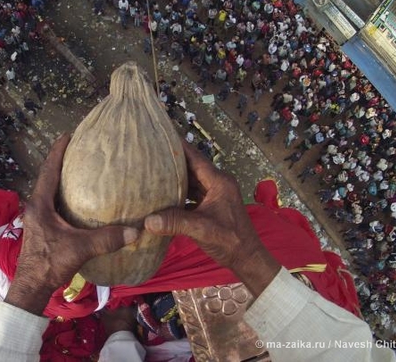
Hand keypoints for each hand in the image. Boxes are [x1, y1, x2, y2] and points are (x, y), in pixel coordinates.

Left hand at [5, 134, 138, 314]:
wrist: (32, 288)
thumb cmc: (49, 264)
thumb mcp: (79, 249)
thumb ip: (106, 239)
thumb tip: (135, 231)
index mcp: (40, 205)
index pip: (48, 170)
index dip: (57, 151)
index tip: (67, 134)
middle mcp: (36, 207)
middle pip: (48, 177)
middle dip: (62, 161)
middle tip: (79, 148)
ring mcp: (38, 218)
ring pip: (50, 191)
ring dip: (63, 179)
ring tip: (81, 169)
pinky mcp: (43, 228)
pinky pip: (54, 204)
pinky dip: (66, 195)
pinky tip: (81, 199)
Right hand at [144, 142, 279, 295]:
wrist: (248, 258)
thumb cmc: (230, 241)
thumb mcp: (202, 229)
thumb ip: (175, 222)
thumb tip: (147, 221)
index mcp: (219, 182)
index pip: (195, 158)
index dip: (179, 147)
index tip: (161, 136)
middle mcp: (218, 184)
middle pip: (192, 167)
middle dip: (172, 162)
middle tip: (150, 155)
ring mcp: (215, 195)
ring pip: (191, 181)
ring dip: (174, 179)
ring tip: (152, 172)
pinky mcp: (211, 206)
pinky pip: (192, 194)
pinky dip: (179, 194)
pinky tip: (163, 196)